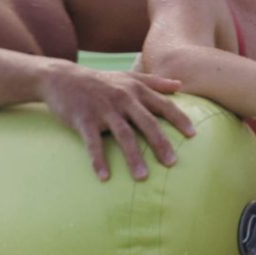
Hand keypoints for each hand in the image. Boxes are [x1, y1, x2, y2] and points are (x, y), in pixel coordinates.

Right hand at [38, 62, 195, 181]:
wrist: (62, 78)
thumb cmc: (100, 80)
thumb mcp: (128, 76)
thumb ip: (155, 81)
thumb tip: (180, 85)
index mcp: (136, 90)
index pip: (163, 105)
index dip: (179, 120)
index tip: (193, 135)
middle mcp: (123, 99)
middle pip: (147, 123)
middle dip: (160, 143)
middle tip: (172, 163)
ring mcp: (103, 110)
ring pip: (123, 136)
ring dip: (133, 157)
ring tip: (142, 177)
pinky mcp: (84, 120)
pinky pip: (93, 143)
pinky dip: (98, 160)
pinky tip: (105, 177)